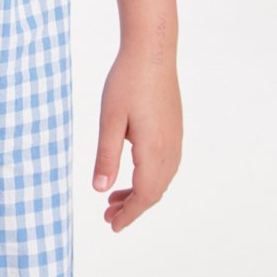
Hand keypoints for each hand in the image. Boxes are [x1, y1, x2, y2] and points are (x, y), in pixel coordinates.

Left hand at [92, 41, 182, 231]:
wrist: (152, 50)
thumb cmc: (127, 81)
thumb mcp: (109, 119)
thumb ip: (106, 156)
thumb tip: (100, 190)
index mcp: (154, 150)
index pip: (144, 196)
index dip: (129, 214)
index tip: (112, 226)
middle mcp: (170, 148)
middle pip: (154, 191)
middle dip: (132, 207)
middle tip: (107, 215)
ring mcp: (175, 137)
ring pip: (161, 178)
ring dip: (140, 191)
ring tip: (114, 196)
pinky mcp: (174, 127)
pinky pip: (165, 164)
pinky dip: (149, 176)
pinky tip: (132, 169)